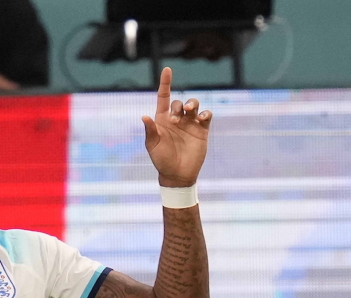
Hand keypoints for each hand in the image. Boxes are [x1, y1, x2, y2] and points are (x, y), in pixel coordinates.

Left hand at [142, 68, 212, 186]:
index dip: (165, 83)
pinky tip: (201, 119)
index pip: (164, 97)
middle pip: (180, 102)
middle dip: (180, 106)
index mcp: (163, 120)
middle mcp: (177, 119)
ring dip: (193, 104)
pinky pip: (206, 116)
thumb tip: (144, 116)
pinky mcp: (202, 131)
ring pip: (194, 105)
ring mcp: (190, 124)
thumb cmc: (161, 160)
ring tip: (191, 113)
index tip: (167, 70)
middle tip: (176, 120)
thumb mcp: (153, 146)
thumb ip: (150, 130)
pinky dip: (205, 113)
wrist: (177, 174)